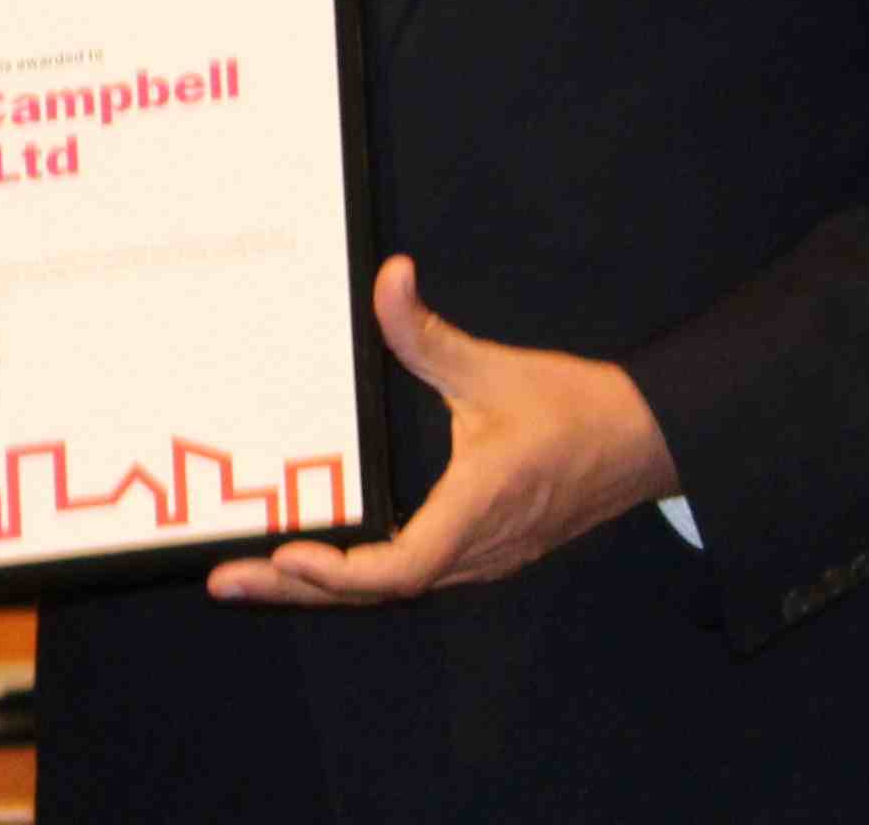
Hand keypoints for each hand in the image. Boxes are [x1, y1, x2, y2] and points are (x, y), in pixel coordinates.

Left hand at [206, 259, 677, 607]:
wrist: (642, 442)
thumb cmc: (574, 409)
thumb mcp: (493, 367)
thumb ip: (429, 330)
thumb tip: (389, 276)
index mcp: (475, 512)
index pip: (399, 569)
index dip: (340, 571)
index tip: (287, 553)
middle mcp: (475, 551)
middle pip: (377, 592)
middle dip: (297, 590)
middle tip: (225, 581)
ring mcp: (480, 560)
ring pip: (392, 590)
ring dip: (323, 589)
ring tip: (256, 575)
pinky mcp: (483, 552)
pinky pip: (412, 576)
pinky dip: (359, 577)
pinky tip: (321, 562)